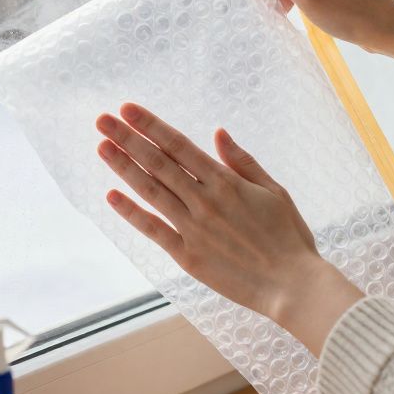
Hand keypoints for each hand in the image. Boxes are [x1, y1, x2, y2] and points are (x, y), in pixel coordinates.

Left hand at [95, 103, 364, 355]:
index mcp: (226, 182)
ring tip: (101, 147)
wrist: (292, 285)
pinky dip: (131, 213)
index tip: (127, 109)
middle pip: (158, 163)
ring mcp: (193, 228)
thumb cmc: (288, 236)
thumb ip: (242, 161)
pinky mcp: (188, 256)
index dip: (150, 125)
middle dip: (127, 139)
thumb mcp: (274, 190)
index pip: (179, 145)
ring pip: (151, 191)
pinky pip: (154, 230)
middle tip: (102, 120)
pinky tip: (112, 196)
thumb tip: (218, 133)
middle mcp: (205, 201)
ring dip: (124, 168)